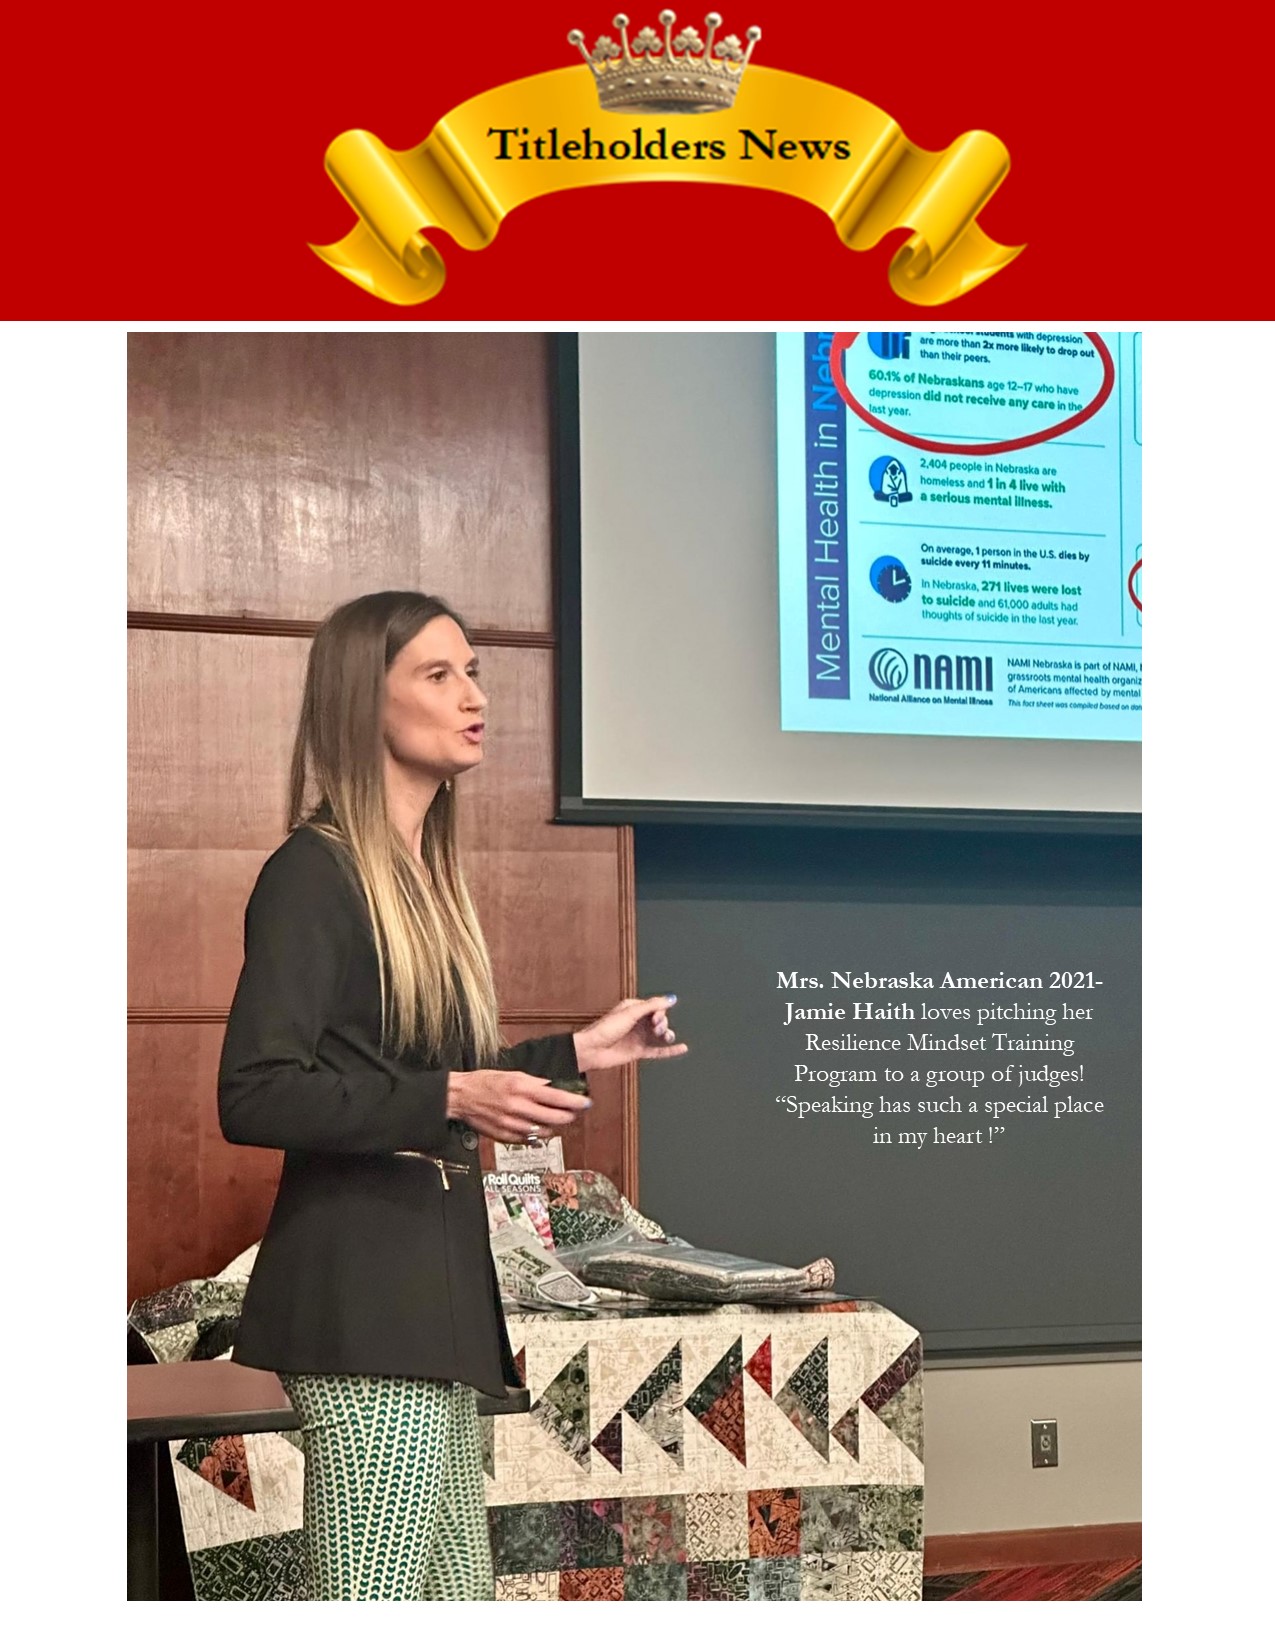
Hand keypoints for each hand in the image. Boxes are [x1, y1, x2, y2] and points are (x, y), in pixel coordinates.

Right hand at [446, 1069, 591, 1144]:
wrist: (460, 1097)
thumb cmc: (485, 1082)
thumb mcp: (512, 1074)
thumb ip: (534, 1083)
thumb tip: (553, 1087)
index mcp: (521, 1088)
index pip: (557, 1097)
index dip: (575, 1102)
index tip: (586, 1102)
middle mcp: (518, 1107)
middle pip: (555, 1117)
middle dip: (569, 1116)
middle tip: (574, 1113)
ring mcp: (512, 1124)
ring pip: (544, 1131)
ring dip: (553, 1125)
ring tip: (554, 1118)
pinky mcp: (505, 1136)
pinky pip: (529, 1139)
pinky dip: (536, 1134)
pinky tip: (537, 1127)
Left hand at [572, 995, 688, 1073]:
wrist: (592, 1050)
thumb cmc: (606, 1029)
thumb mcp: (630, 1013)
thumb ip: (652, 1006)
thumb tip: (672, 998)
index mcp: (633, 1009)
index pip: (655, 1007)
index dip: (660, 1012)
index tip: (656, 1018)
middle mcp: (637, 1022)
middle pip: (659, 1020)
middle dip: (662, 1023)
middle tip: (656, 1028)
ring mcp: (638, 1037)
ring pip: (660, 1035)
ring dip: (667, 1035)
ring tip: (668, 1037)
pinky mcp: (639, 1051)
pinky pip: (658, 1051)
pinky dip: (670, 1051)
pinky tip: (683, 1048)